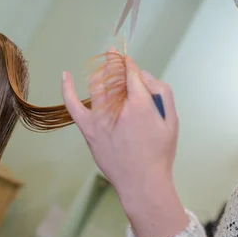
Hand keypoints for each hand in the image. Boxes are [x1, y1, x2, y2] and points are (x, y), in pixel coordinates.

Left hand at [62, 53, 187, 236]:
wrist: (141, 182)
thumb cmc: (159, 153)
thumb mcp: (172, 121)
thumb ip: (162, 93)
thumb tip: (144, 75)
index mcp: (140, 104)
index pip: (131, 73)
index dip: (129, 64)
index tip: (127, 59)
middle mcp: (117, 108)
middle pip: (114, 77)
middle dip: (115, 63)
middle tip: (113, 54)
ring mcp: (99, 118)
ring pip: (97, 86)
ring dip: (101, 73)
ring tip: (103, 66)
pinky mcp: (87, 129)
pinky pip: (73, 105)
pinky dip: (67, 89)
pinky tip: (65, 75)